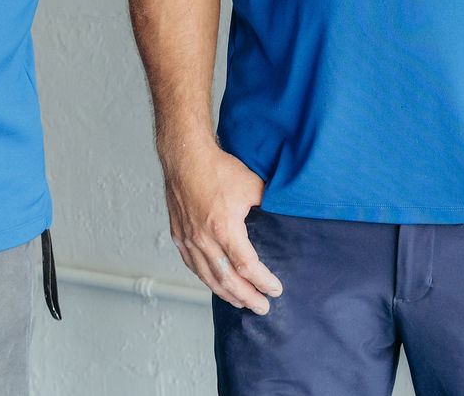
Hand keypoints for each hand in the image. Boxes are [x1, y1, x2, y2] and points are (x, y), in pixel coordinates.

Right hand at [161, 140, 282, 313]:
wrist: (185, 156)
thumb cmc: (217, 168)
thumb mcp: (252, 186)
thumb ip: (268, 206)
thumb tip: (284, 216)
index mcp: (224, 228)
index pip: (247, 266)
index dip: (263, 281)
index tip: (275, 289)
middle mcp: (204, 239)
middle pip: (228, 280)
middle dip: (247, 297)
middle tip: (262, 307)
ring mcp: (188, 239)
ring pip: (209, 277)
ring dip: (227, 293)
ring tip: (242, 302)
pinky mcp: (179, 236)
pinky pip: (194, 266)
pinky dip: (207, 279)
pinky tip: (217, 284)